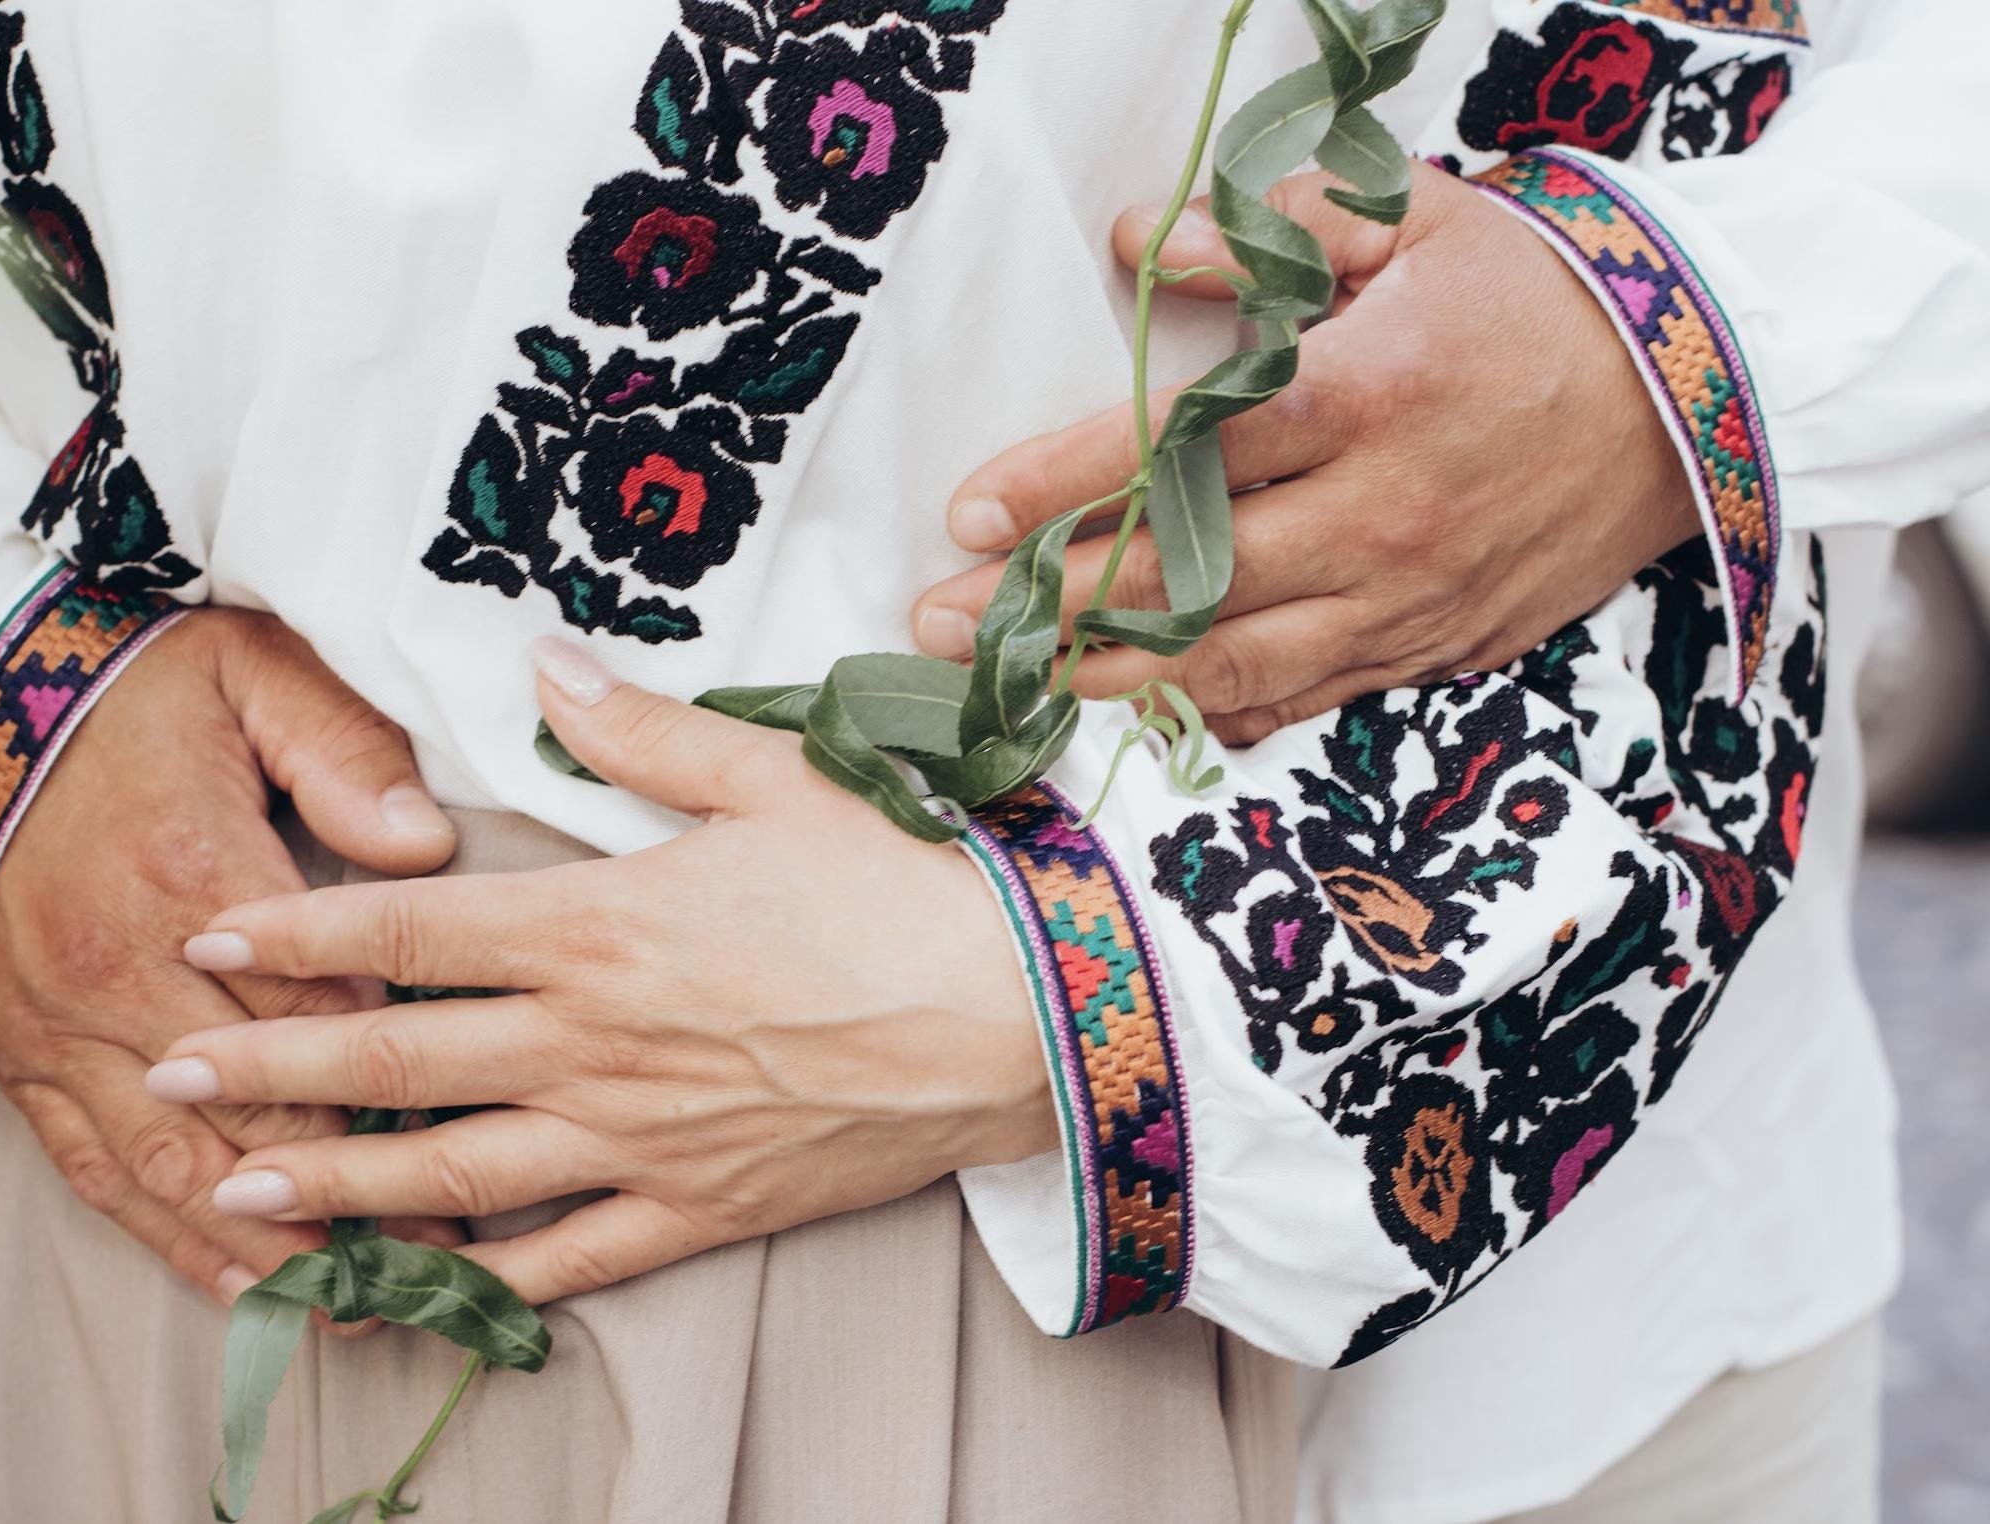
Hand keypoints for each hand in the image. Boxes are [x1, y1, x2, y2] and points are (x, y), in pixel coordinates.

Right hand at [0, 609, 460, 1303]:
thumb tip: (426, 837)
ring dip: (277, 1246)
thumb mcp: (253, 676)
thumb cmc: (136, 687)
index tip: (492, 1137)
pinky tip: (238, 1284)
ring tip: (365, 1305)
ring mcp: (65, 1028)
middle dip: (364, 1200)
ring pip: (182, 1169)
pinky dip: (171, 1236)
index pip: (328, 1017)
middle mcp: (126, 974)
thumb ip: (345, 752)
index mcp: (197, 877)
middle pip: (266, 1119)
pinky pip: (99, 1170)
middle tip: (454, 1261)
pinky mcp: (22, 1057)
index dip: (410, 1088)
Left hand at [145, 637, 1055, 1305]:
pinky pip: (567, 1258)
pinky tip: (418, 1289)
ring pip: (452, 1175)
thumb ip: (640, 730)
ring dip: (338, 1191)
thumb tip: (544, 663)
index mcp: (601, 924)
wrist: (1023, 1013)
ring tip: (243, 1201)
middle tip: (172, 1078)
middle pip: (397, 1060)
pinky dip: (485, 1281)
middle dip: (272, 1070)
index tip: (213, 939)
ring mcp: (638, 1137)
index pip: (410, 930)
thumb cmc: (905, 881)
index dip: (299, 933)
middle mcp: (594, 1041)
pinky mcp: (696, 1208)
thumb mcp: (774, 776)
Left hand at [911, 162, 1696, 743]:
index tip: (972, 509)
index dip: (1070, 481)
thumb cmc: (1543, 297)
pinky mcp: (1436, 646)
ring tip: (1018, 679)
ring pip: (1238, 658)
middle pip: (1187, 575)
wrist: (1700, 394)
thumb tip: (1139, 243)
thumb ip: (1273, 232)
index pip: (1186, 448)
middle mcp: (1381, 513)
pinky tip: (1141, 713)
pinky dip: (1221, 711)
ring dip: (1115, 673)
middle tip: (945, 619)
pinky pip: (1311, 696)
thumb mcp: (1418, 226)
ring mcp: (1409, 595)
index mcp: (1367, 393)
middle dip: (1053, 601)